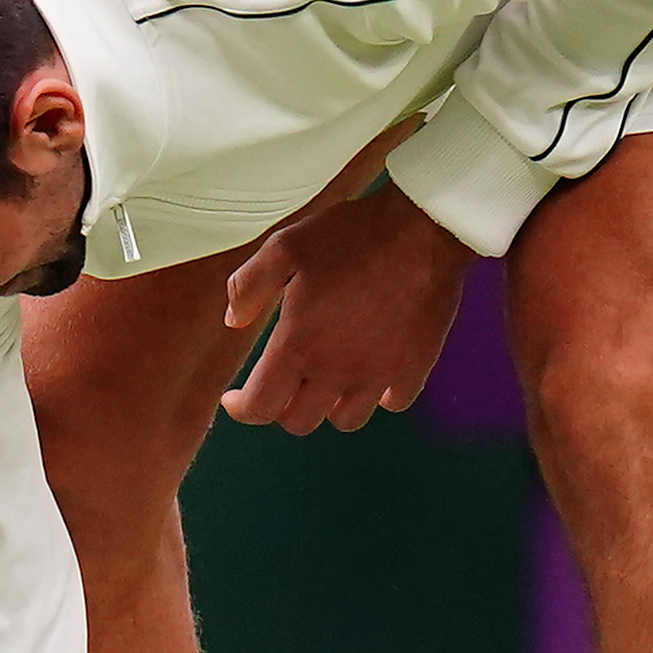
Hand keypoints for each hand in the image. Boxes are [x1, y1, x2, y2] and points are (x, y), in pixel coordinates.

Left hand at [216, 176, 468, 433]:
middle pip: (300, 422)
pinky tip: (372, 372)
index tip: (235, 398)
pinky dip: (379, 396)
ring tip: (325, 380)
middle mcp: (336, 370)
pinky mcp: (413, 368)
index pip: (260, 406)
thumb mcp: (284, 247)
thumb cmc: (349, 235)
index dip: (240, 409)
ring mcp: (378, 374)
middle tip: (282, 382)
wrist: (420, 229)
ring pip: (346, 420)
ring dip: (329, 406)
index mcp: (298, 345)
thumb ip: (249, 286)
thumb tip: (232, 320)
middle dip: (282, 407)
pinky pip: (393, 402)